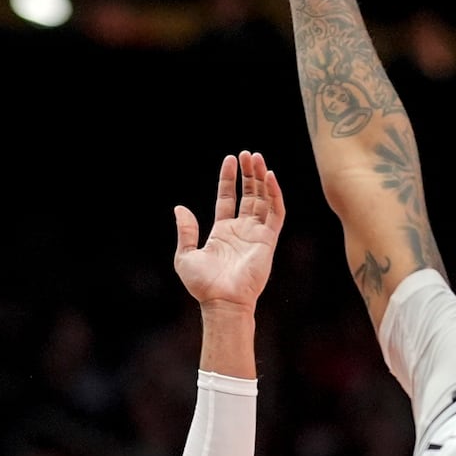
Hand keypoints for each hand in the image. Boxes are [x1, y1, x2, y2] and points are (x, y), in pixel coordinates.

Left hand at [174, 151, 285, 309]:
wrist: (222, 301)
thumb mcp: (185, 255)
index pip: (228, 197)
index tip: (231, 158)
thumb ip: (186, 231)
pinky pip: (275, 213)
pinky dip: (274, 194)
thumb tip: (180, 208)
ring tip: (258, 159)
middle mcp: (241, 230)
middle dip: (249, 174)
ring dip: (262, 179)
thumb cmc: (203, 284)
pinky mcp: (268, 240)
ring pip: (263, 199)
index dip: (229, 178)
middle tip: (249, 154)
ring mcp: (256, 234)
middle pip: (249, 195)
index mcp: (222, 231)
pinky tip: (269, 178)